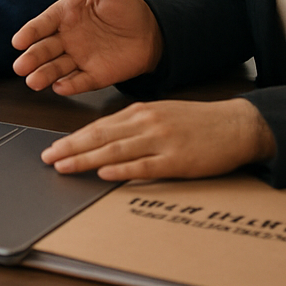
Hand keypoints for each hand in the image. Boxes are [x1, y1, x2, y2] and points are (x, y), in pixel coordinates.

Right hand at [10, 0, 162, 93]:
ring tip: (33, 82)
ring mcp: (79, 57)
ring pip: (57, 68)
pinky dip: (70, 85)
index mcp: (66, 15)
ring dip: (44, 74)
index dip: (29, 33)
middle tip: (20, 67)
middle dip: (32, 58)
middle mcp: (68, 38)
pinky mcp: (94, 75)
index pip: (42, 24)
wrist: (153, 31)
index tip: (18, 41)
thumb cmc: (128, 6)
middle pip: (44, 49)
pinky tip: (60, 87)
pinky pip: (80, 81)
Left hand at [41, 98, 276, 179]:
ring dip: (86, 158)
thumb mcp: (162, 114)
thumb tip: (104, 140)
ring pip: (115, 150)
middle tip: (48, 158)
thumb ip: (134, 125)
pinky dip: (121, 169)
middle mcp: (146, 123)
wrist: (237, 124)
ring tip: (64, 166)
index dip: (73, 138)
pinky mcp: (177, 160)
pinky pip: (144, 166)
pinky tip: (103, 173)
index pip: (99, 126)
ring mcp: (161, 141)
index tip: (54, 148)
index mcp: (141, 111)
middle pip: (100, 136)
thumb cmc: (199, 122)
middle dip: (70, 147)